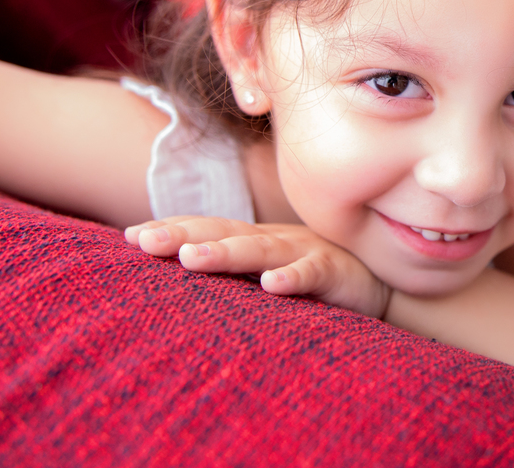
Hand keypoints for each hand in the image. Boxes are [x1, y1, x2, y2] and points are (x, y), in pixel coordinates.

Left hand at [124, 216, 390, 318]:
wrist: (384, 286)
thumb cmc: (319, 279)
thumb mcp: (271, 272)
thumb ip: (238, 272)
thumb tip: (184, 275)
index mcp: (255, 240)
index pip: (207, 228)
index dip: (171, 229)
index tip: (130, 238)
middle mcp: (275, 240)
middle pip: (223, 231)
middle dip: (181, 234)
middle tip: (143, 241)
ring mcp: (305, 252)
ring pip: (260, 250)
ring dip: (225, 253)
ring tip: (190, 259)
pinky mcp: (336, 272)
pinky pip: (312, 273)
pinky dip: (291, 277)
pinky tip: (272, 285)